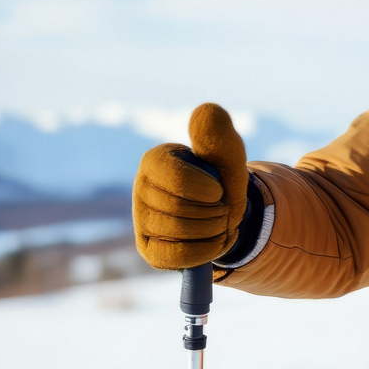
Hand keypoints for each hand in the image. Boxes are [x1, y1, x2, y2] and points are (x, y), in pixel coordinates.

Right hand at [133, 103, 248, 269]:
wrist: (225, 212)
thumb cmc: (222, 178)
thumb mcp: (227, 154)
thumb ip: (218, 134)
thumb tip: (205, 111)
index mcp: (155, 160)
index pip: (175, 177)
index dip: (208, 189)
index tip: (220, 189)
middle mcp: (141, 188)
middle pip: (180, 210)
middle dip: (215, 212)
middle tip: (222, 207)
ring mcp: (141, 221)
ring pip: (180, 234)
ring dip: (213, 231)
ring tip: (218, 222)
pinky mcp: (148, 249)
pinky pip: (176, 257)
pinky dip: (204, 251)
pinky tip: (212, 241)